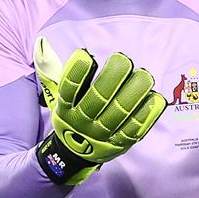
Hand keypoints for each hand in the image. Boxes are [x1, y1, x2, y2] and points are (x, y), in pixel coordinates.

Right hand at [34, 37, 166, 184]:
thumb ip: (52, 70)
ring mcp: (100, 135)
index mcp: (64, 109)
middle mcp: (81, 123)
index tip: (86, 55)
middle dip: (112, 77)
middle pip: (97, 99)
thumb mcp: (57, 96)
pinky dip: (146, 114)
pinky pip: (134, 129)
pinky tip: (156, 98)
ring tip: (144, 75)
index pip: (68, 90)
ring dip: (133, 93)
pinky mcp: (118, 144)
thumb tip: (42, 43)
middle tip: (124, 59)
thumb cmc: (71, 114)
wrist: (73, 154)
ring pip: (118, 113)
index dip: (76, 72)